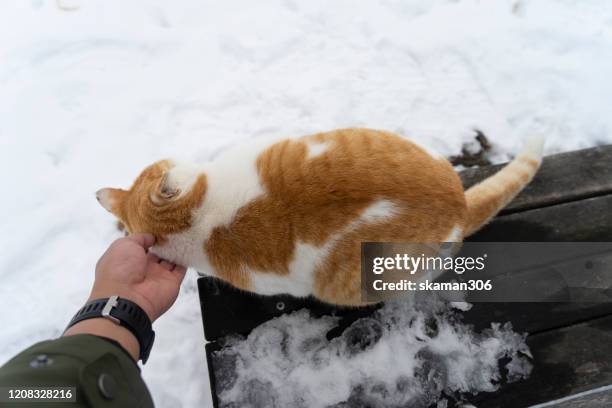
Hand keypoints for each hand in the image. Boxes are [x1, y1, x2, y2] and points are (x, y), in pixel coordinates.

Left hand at [64, 234, 186, 360]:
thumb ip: (140, 238)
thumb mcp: (124, 245)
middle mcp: (142, 269)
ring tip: (183, 233)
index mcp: (127, 260)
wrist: (128, 299)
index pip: (140, 247)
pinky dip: (186, 259)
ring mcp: (157, 277)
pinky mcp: (172, 283)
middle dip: (164, 242)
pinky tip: (190, 246)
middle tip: (174, 228)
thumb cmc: (120, 270)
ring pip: (170, 260)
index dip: (148, 237)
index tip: (159, 227)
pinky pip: (181, 269)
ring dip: (175, 249)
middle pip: (156, 253)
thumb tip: (152, 237)